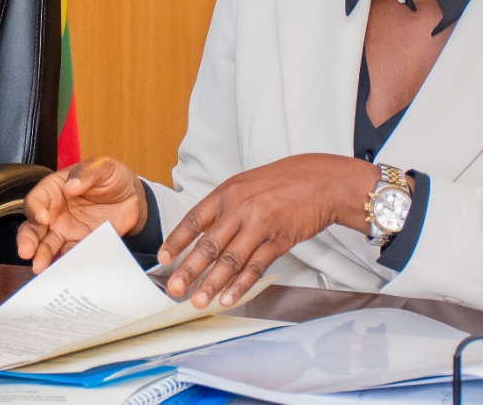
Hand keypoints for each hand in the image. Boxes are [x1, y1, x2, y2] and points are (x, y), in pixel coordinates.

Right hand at [16, 156, 144, 272]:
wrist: (133, 197)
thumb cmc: (111, 177)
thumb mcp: (102, 167)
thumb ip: (86, 173)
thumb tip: (71, 186)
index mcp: (54, 190)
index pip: (36, 200)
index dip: (35, 209)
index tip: (43, 219)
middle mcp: (55, 212)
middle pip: (33, 227)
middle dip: (27, 240)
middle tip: (26, 252)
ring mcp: (66, 231)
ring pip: (47, 245)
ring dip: (42, 256)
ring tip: (40, 267)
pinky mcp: (80, 244)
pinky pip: (70, 256)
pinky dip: (67, 263)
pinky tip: (66, 270)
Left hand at [159, 155, 375, 308]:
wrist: (319, 181)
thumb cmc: (280, 183)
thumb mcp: (244, 185)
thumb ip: (222, 207)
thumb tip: (199, 232)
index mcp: (226, 193)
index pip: (194, 219)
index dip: (177, 240)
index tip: (163, 259)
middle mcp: (240, 209)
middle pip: (209, 244)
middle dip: (189, 270)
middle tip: (174, 289)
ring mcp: (260, 225)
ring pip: (231, 259)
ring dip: (213, 283)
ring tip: (199, 301)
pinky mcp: (279, 240)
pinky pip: (256, 266)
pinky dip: (241, 284)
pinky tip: (230, 297)